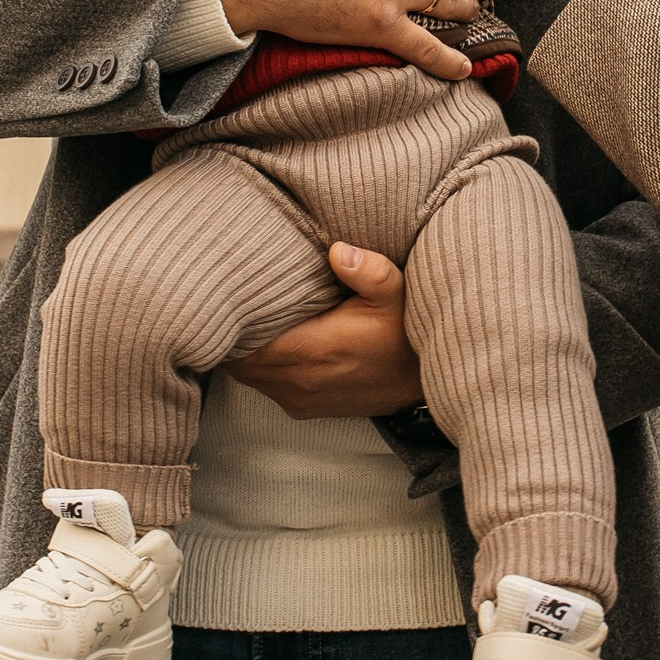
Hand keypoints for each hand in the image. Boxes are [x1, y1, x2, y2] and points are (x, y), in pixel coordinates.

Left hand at [224, 243, 423, 417]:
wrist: (427, 380)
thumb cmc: (407, 332)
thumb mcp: (396, 292)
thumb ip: (368, 270)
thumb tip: (338, 250)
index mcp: (312, 351)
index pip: (244, 344)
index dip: (232, 321)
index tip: (232, 297)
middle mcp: (300, 382)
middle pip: (240, 361)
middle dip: (234, 335)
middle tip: (235, 302)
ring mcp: (301, 399)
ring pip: (250, 376)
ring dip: (247, 352)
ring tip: (252, 319)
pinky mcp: (307, 409)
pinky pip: (267, 387)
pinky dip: (263, 367)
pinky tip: (273, 343)